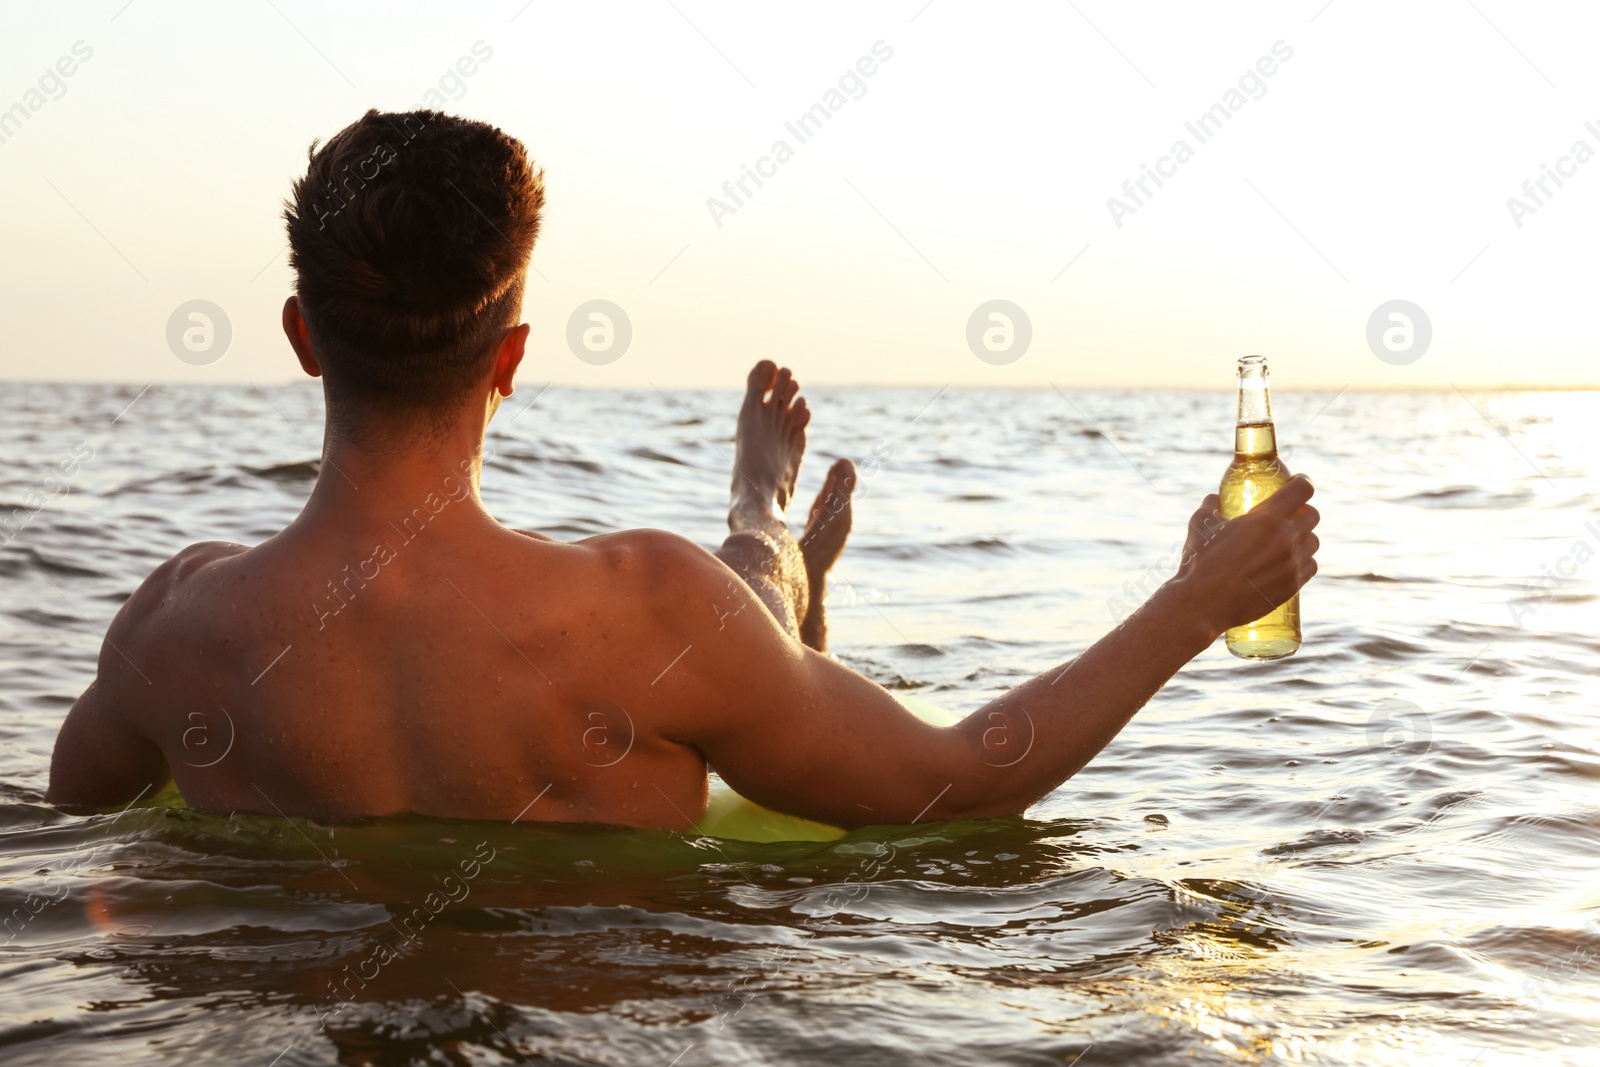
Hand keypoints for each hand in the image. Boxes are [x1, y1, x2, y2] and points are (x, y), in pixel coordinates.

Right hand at [1175, 474, 1319, 634]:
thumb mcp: (1200, 525)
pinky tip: (1291, 561)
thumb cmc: (1200, 562)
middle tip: (1290, 514)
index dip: (1302, 481)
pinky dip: (1303, 561)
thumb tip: (1215, 499)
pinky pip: (1310, 566)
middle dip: (1302, 510)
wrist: (1203, 604)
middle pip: (1313, 515)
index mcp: (1266, 519)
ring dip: (1304, 537)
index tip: (1298, 482)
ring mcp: (1291, 564)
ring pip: (1314, 541)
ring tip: (1289, 540)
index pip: (1303, 489)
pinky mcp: (1292, 586)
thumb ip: (1211, 506)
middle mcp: (1285, 539)